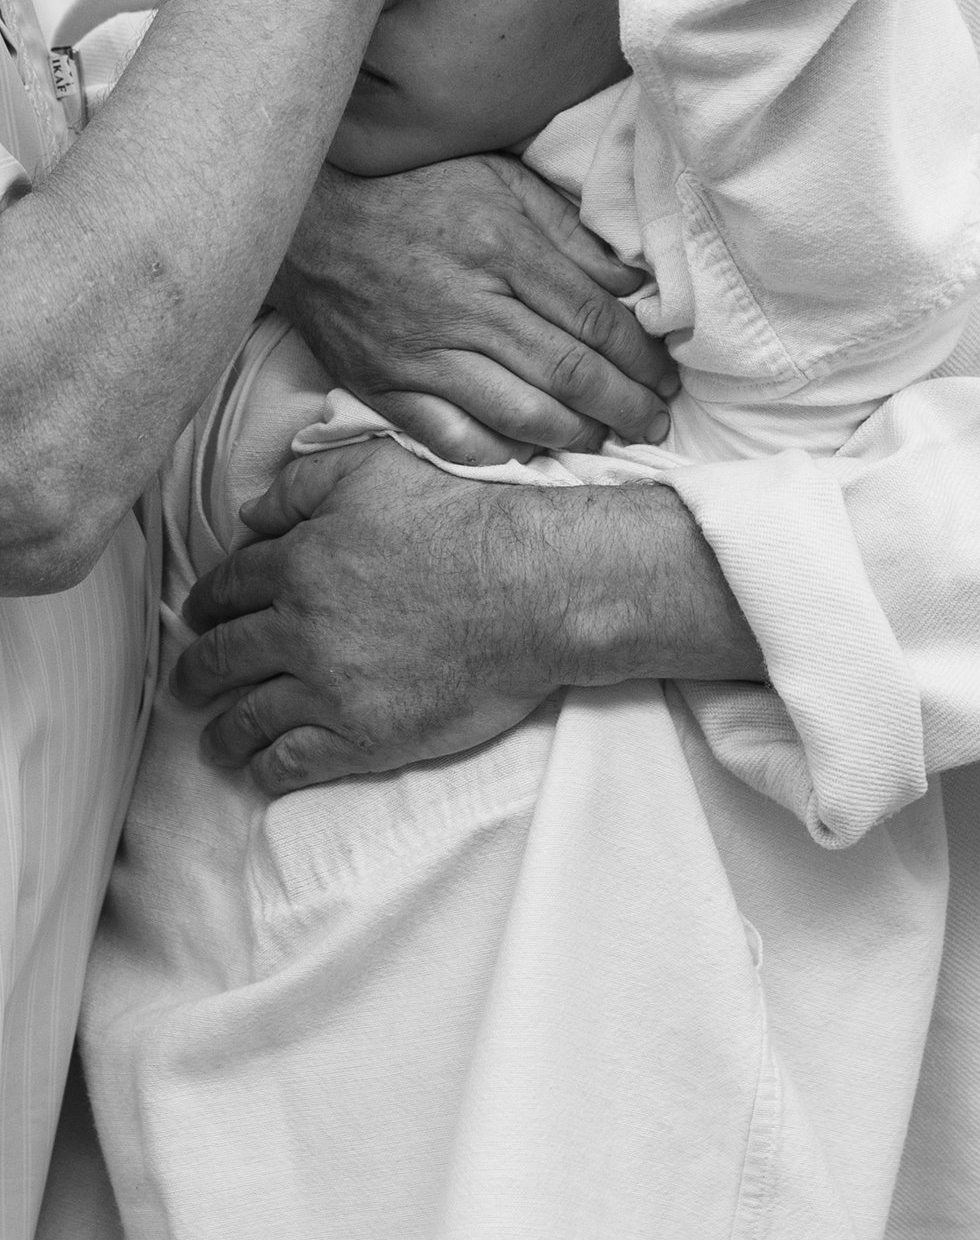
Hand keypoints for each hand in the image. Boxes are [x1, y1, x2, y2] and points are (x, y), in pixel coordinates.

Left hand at [174, 442, 559, 792]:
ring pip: (249, 717)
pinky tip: (261, 770)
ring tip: (212, 742)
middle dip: (198, 670)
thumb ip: (303, 484)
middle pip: (225, 655)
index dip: (209, 600)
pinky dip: (267, 768)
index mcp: (298, 563)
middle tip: (187, 683)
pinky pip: (293, 763)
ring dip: (222, 731)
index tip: (199, 615)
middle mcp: (299, 629)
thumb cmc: (465, 522)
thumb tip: (250, 516)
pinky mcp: (363, 738)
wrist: (533, 589)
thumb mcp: (376, 469)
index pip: (231, 585)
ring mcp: (328, 689)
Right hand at [273, 155, 677, 463]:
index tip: (665, 377)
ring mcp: (422, 353)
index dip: (640, 357)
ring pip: (520, 415)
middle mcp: (465, 306)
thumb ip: (568, 233)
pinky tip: (533, 451)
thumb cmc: (412, 193)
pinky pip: (455, 439)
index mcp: (500, 248)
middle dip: (625, 407)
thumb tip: (631, 286)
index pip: (593, 317)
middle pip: (568, 373)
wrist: (305, 219)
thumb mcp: (498, 181)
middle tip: (657, 424)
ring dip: (575, 437)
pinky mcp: (385, 387)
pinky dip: (502, 454)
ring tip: (607, 439)